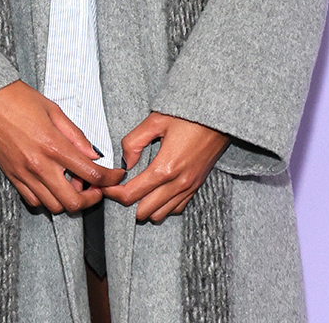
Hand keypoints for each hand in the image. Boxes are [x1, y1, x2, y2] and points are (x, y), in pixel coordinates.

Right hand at [0, 80, 123, 213]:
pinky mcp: (12, 178)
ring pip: (52, 206)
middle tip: (98, 187)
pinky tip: (55, 184)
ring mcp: (23, 175)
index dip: (109, 178)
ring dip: (69, 200)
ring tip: (76, 184)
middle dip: (91, 199)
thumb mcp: (55, 111)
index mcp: (53, 146)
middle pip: (72, 201)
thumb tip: (94, 154)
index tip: (116, 176)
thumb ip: (76, 136)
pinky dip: (48, 198)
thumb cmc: (19, 100)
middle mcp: (38, 166)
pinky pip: (33, 201)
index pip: (90, 173)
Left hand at [104, 112, 229, 221]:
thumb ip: (134, 141)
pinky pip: (176, 209)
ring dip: (146, 207)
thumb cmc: (190, 115)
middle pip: (143, 211)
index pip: (130, 195)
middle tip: (122, 187)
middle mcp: (178, 183)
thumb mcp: (157, 119)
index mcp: (165, 168)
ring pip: (159, 215)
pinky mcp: (197, 185)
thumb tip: (126, 162)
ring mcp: (189, 187)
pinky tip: (158, 191)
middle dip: (128, 202)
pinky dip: (164, 206)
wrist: (221, 115)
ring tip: (139, 190)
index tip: (108, 186)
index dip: (113, 193)